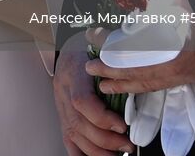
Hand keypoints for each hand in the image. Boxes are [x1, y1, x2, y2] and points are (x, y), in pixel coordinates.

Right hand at [53, 32, 132, 155]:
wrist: (67, 49)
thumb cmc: (87, 49)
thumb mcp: (99, 48)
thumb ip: (112, 61)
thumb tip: (134, 69)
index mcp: (74, 73)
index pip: (82, 101)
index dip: (102, 118)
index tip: (122, 125)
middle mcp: (64, 91)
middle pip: (79, 124)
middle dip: (105, 140)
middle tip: (127, 145)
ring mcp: (61, 105)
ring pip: (73, 135)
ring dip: (97, 150)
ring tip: (117, 154)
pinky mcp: (62, 116)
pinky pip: (68, 139)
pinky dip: (82, 153)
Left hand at [84, 23, 194, 95]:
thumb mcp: (185, 0)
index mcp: (171, 46)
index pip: (130, 47)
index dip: (108, 42)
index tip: (91, 35)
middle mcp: (175, 65)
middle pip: (136, 72)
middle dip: (110, 71)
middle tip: (89, 68)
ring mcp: (182, 74)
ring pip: (147, 84)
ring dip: (124, 84)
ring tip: (104, 84)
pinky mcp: (188, 78)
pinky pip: (160, 86)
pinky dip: (143, 86)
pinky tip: (133, 85)